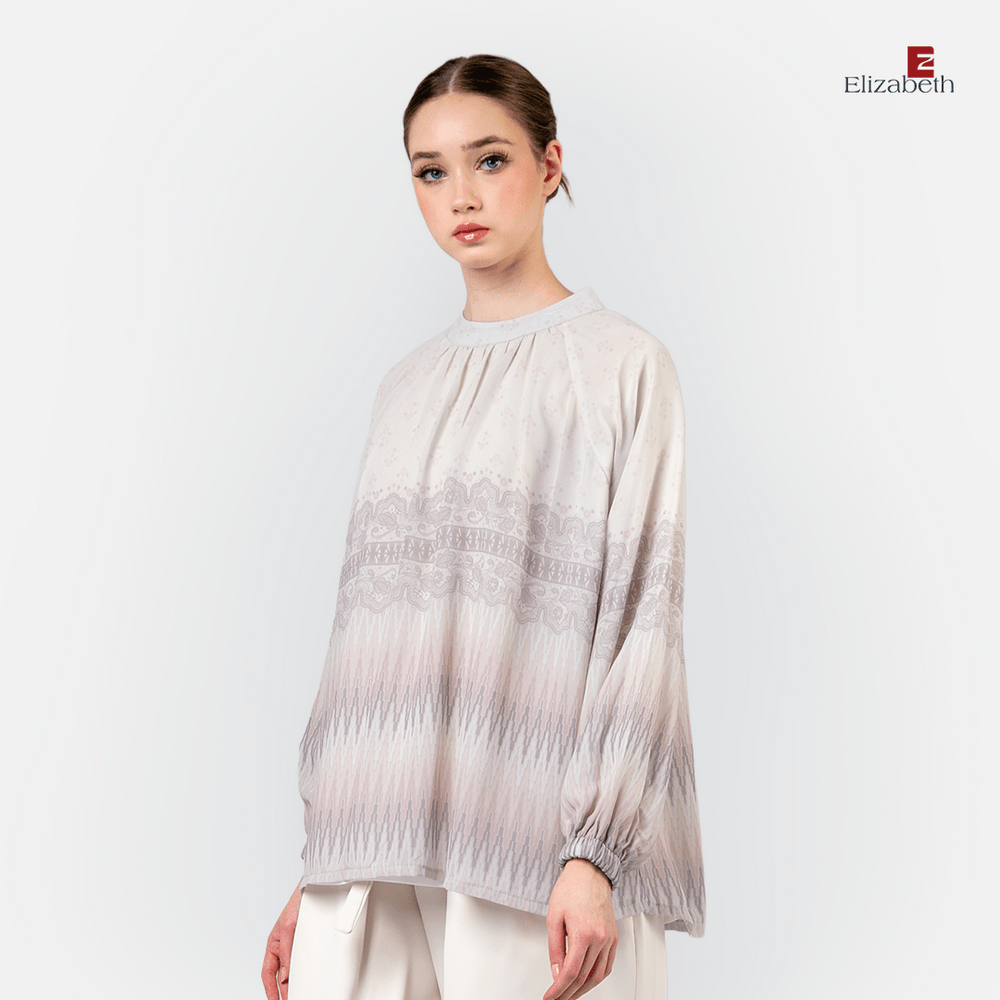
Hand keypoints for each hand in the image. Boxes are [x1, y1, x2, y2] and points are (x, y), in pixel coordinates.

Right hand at [262, 882, 302, 999]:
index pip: (268, 974)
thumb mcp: (288, 928)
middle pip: (280, 975)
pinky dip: (304, 972)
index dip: (270, 991)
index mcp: (273, 944)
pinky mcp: (306, 942)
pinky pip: (302, 961)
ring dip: (293, 983)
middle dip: (283, 991)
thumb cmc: (297, 902)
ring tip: (298, 994)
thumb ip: (286, 952)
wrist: (315, 888)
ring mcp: (294, 945)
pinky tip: (308, 980)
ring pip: (292, 970)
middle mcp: (282, 946)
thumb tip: (285, 976)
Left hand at [543, 859, 618, 999]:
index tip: (550, 996)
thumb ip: (554, 948)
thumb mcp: (553, 917)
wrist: (590, 872)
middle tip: (556, 998)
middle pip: (584, 978)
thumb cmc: (571, 889)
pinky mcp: (614, 938)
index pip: (570, 973)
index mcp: (583, 933)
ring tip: (569, 994)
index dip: (558, 989)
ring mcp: (609, 939)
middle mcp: (600, 939)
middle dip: (568, 993)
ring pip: (598, 976)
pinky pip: (607, 966)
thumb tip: (556, 972)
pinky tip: (587, 981)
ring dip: (583, 990)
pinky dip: (597, 978)